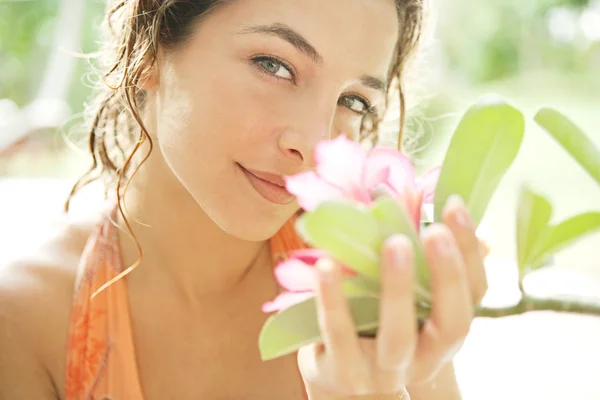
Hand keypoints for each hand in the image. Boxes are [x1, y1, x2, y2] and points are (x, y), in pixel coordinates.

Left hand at [297, 195, 487, 397]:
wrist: (338, 375)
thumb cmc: (375, 322)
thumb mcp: (402, 295)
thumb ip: (414, 254)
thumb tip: (430, 197)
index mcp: (447, 330)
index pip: (474, 294)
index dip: (469, 251)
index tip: (454, 205)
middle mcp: (427, 357)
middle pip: (452, 323)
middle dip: (447, 275)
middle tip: (434, 231)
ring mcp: (386, 371)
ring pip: (399, 336)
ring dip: (398, 288)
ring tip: (393, 243)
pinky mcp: (345, 372)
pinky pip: (340, 336)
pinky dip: (333, 299)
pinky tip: (325, 266)